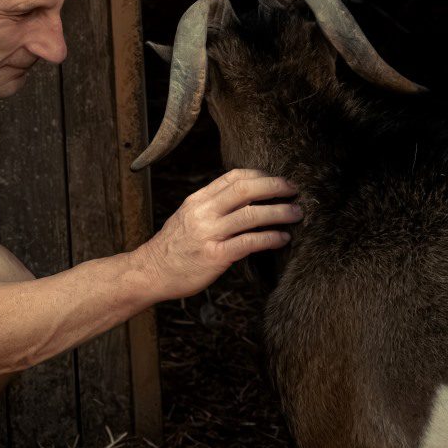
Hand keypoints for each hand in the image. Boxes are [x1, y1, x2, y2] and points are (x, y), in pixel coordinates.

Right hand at [135, 168, 301, 300]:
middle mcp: (202, 212)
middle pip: (245, 189)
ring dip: (279, 212)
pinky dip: (270, 238)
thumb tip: (244, 199)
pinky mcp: (215, 256)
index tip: (278, 180)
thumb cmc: (173, 247)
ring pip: (251, 215)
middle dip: (275, 187)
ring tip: (297, 213)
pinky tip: (283, 238)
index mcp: (197, 200)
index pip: (233, 177)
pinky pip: (249, 243)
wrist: (150, 272)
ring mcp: (208, 234)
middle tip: (295, 190)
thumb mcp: (187, 217)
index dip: (261, 175)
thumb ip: (212, 207)